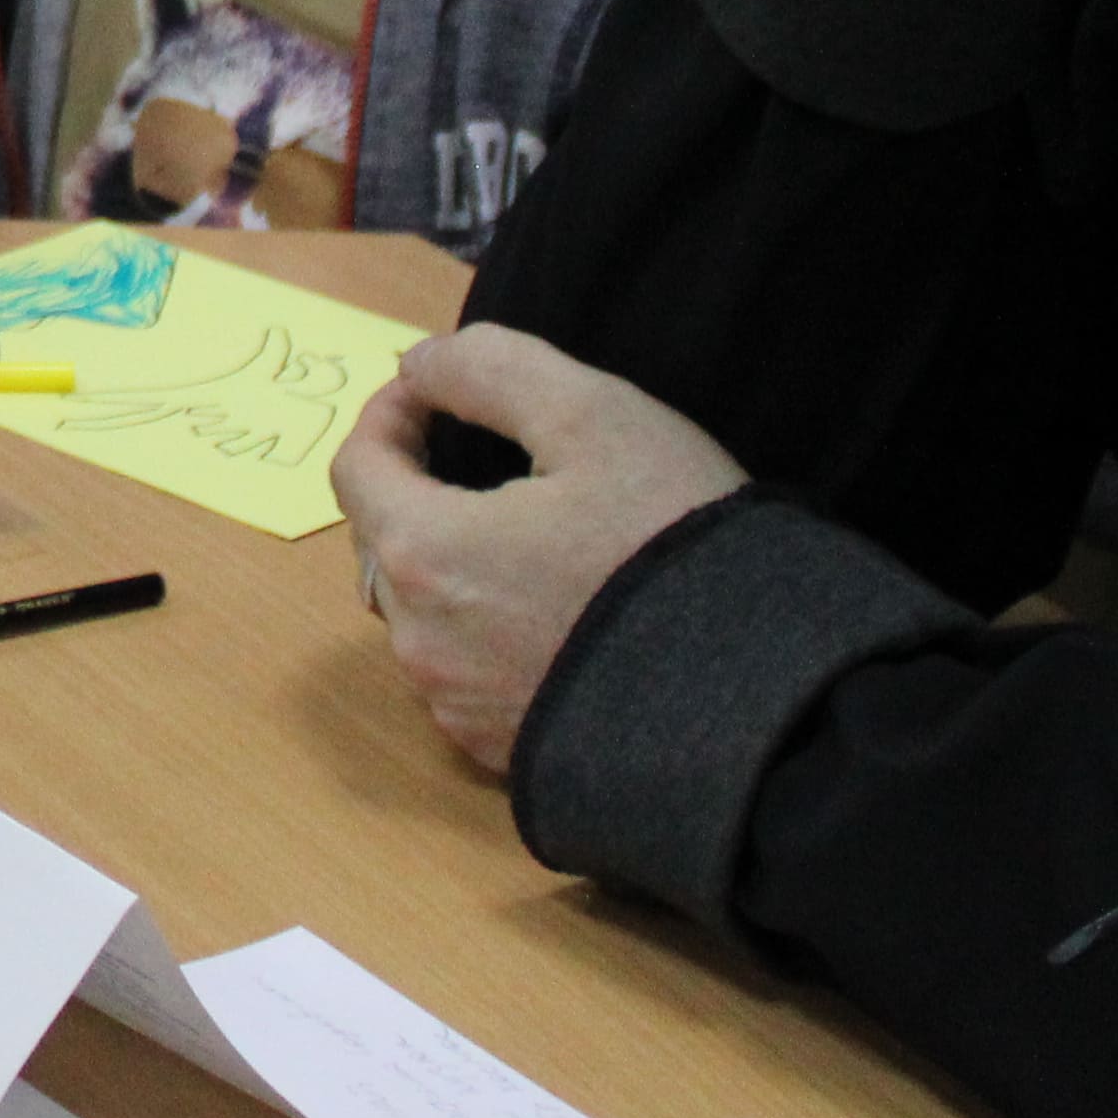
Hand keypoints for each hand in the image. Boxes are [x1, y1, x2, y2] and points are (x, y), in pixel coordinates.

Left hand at [327, 323, 744, 772]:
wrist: (760, 698)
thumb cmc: (672, 539)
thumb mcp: (595, 414)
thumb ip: (490, 368)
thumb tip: (421, 365)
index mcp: (423, 553)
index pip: (356, 467)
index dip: (391, 416)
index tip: (438, 394)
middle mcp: (419, 641)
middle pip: (383, 542)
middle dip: (420, 489)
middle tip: (492, 458)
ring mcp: (456, 707)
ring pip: (424, 612)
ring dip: (455, 564)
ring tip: (535, 538)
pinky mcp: (500, 752)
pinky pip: (466, 674)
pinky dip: (487, 632)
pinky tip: (556, 613)